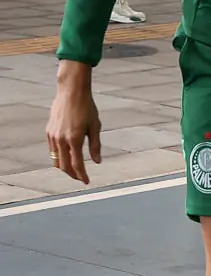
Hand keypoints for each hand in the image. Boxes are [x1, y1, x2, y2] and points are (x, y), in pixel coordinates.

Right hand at [46, 62, 101, 183]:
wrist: (71, 93)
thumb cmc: (87, 108)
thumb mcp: (95, 126)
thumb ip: (95, 145)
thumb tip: (97, 161)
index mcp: (75, 139)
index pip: (77, 164)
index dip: (82, 175)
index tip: (86, 181)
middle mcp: (61, 140)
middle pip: (64, 165)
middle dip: (72, 174)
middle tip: (81, 178)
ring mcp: (53, 136)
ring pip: (55, 159)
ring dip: (64, 167)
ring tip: (74, 169)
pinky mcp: (49, 131)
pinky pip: (52, 149)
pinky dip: (59, 156)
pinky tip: (67, 156)